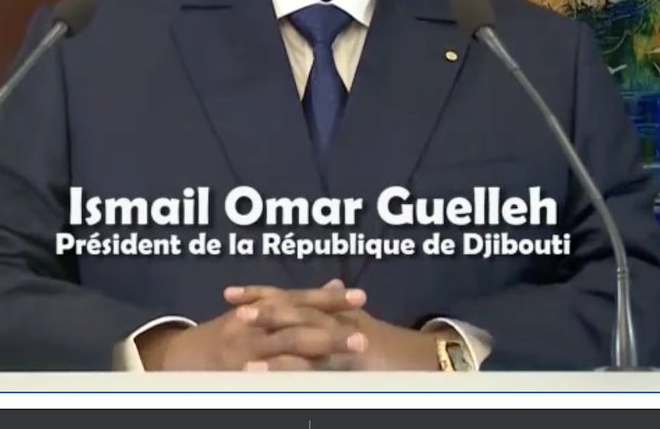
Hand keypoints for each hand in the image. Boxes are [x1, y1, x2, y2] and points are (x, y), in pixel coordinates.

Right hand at [136, 282, 367, 370]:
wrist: (174, 358)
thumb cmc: (223, 336)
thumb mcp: (253, 313)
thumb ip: (291, 302)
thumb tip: (334, 287)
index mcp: (258, 309)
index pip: (298, 300)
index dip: (329, 299)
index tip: (361, 297)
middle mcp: (250, 326)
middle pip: (296, 323)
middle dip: (331, 328)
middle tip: (362, 335)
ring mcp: (242, 352)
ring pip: (284, 349)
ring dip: (318, 353)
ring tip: (347, 355)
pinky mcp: (234, 375)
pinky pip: (264, 376)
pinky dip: (281, 375)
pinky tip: (303, 378)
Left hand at [229, 279, 455, 370]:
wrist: (429, 362)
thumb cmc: (393, 349)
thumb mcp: (362, 326)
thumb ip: (340, 310)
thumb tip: (330, 288)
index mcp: (335, 312)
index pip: (293, 297)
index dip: (262, 293)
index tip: (230, 292)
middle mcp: (337, 321)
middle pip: (295, 308)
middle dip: (262, 305)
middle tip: (231, 304)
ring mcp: (343, 342)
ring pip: (303, 333)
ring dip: (271, 332)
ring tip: (239, 334)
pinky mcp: (350, 364)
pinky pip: (316, 366)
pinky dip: (289, 367)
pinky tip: (266, 371)